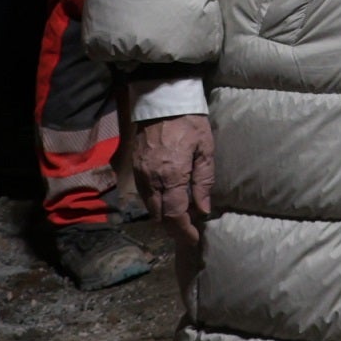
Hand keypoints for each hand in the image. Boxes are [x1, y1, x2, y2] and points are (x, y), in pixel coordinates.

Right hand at [134, 114, 216, 245]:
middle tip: (189, 231)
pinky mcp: (135, 168)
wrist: (163, 101)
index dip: (184, 231)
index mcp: (171, 177)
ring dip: (163, 217)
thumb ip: (204, 182)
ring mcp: (140, 174)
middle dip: (173, 229)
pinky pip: (143, 195)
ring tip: (181, 219)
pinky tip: (168, 202)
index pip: (175, 216)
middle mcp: (151, 180)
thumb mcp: (205, 150)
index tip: (194, 239)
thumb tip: (203, 210)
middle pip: (159, 216)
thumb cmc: (190, 123)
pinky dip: (155, 204)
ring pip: (149, 208)